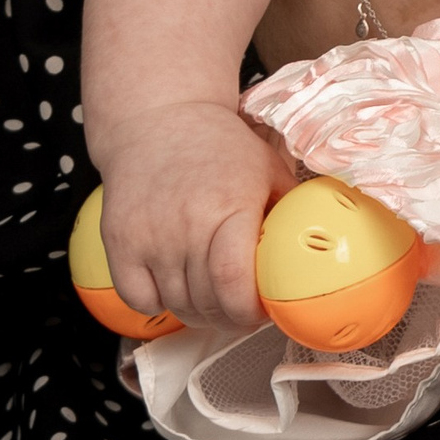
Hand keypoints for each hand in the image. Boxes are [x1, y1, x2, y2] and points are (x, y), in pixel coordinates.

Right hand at [95, 103, 295, 329]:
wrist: (159, 120)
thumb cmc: (218, 144)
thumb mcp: (267, 167)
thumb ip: (290, 208)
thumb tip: (320, 244)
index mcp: (229, 207)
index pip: (232, 280)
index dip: (248, 311)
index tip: (260, 313)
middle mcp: (185, 225)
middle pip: (206, 301)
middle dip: (229, 319)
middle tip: (241, 312)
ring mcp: (148, 236)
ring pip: (176, 304)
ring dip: (198, 313)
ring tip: (212, 299)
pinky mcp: (119, 242)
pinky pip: (138, 299)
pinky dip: (157, 304)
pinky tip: (174, 288)